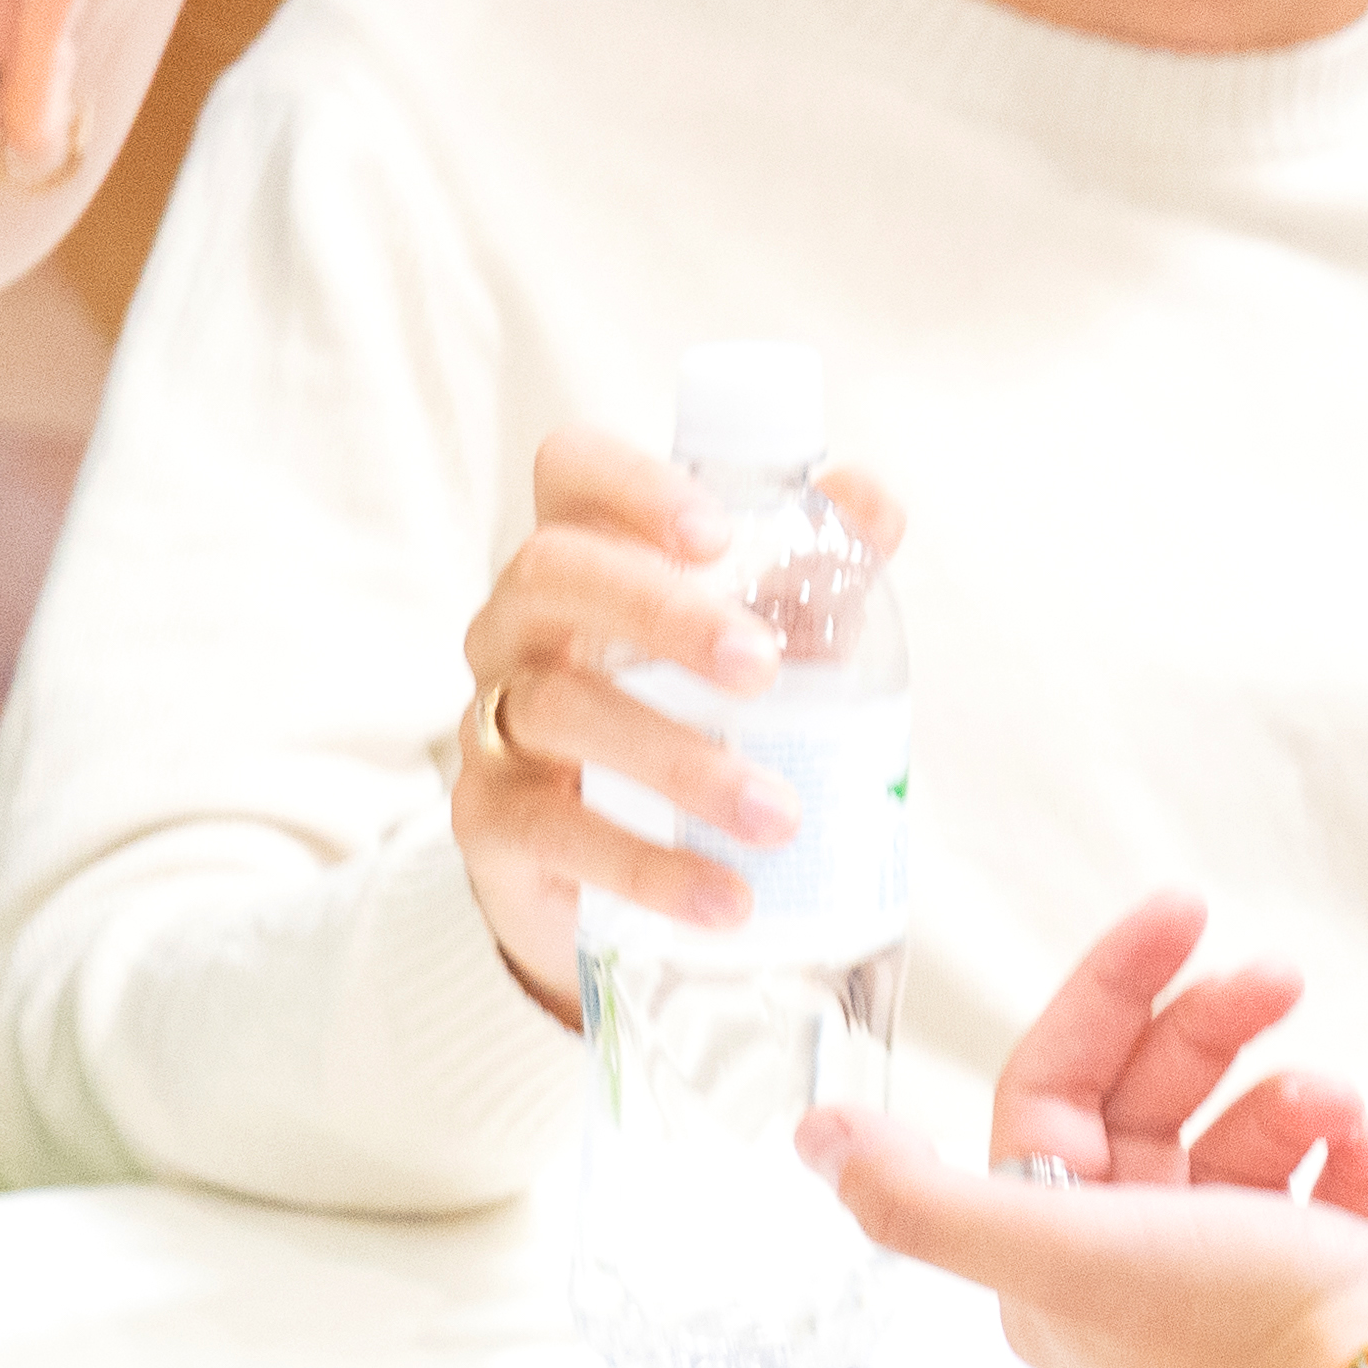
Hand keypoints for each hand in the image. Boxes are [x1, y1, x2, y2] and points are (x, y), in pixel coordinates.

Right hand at [449, 420, 910, 1023]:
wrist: (610, 868)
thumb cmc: (693, 714)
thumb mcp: (764, 639)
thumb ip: (816, 571)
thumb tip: (878, 505)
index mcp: (586, 555)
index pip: (571, 470)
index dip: (631, 483)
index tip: (716, 532)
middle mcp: (519, 623)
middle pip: (552, 574)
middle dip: (661, 612)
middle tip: (763, 667)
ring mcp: (492, 717)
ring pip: (558, 710)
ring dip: (679, 761)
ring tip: (779, 816)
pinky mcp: (489, 820)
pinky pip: (551, 832)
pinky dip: (646, 866)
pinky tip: (725, 898)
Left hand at [808, 892, 1367, 1367]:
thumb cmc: (1236, 1325)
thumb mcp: (1060, 1247)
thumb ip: (924, 1197)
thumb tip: (813, 1140)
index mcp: (1058, 1268)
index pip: (1059, 1090)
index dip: (1110, 993)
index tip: (1177, 916)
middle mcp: (1136, 1275)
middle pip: (1155, 1100)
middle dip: (1216, 1029)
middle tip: (1276, 977)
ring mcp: (1235, 1280)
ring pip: (1247, 1133)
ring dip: (1295, 1097)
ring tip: (1335, 1106)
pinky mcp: (1326, 1283)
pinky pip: (1330, 1176)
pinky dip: (1354, 1148)